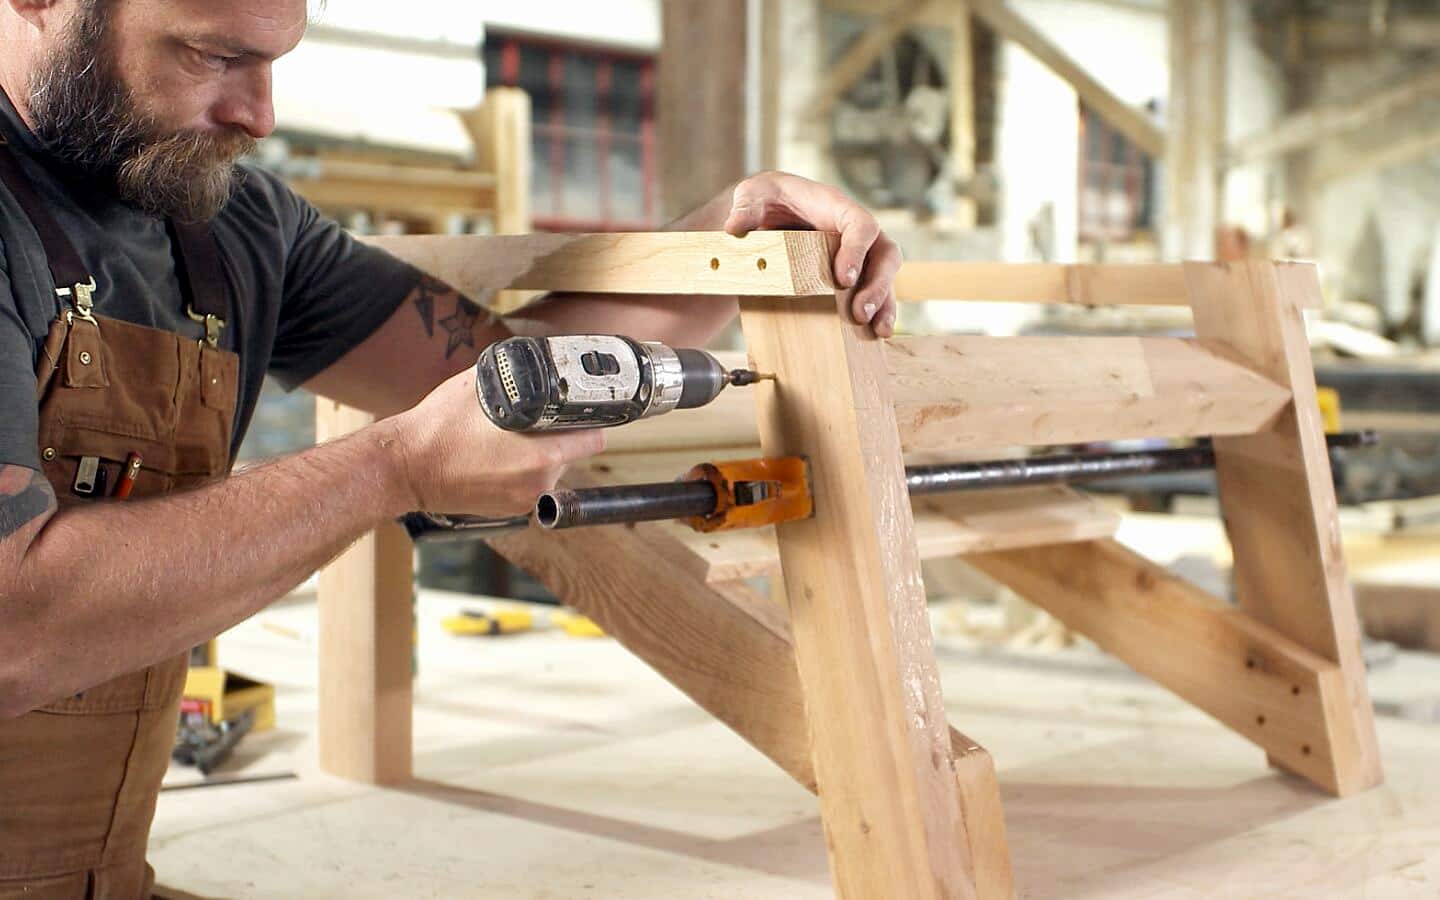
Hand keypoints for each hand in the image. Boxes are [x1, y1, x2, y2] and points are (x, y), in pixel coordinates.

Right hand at [386, 367, 604, 516]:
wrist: (405, 467)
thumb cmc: (440, 426)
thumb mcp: (482, 386)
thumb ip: (519, 379)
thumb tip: (539, 364)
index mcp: (543, 455)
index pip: (593, 439)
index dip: (590, 421)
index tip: (581, 410)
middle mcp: (540, 483)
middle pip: (572, 454)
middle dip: (561, 436)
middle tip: (537, 420)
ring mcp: (524, 501)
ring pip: (551, 471)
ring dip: (541, 455)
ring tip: (512, 439)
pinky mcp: (509, 511)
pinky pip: (530, 486)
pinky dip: (522, 472)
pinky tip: (498, 458)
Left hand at [722, 172, 901, 337]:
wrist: (769, 212)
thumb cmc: (767, 199)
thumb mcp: (753, 195)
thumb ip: (746, 207)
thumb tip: (734, 228)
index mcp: (837, 208)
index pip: (861, 225)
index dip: (857, 251)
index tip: (842, 279)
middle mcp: (855, 231)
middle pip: (885, 254)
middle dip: (877, 285)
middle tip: (860, 313)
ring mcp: (859, 253)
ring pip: (886, 277)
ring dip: (884, 304)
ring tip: (877, 330)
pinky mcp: (853, 273)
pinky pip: (876, 292)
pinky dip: (877, 312)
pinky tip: (873, 334)